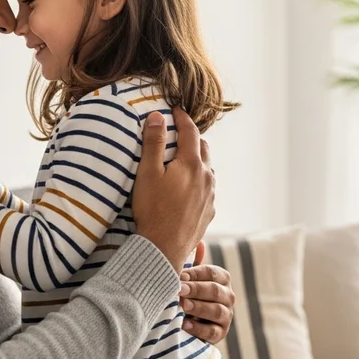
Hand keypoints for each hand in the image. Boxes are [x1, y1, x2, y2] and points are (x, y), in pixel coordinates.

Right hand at [132, 108, 214, 271]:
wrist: (163, 248)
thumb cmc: (153, 210)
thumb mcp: (147, 173)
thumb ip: (153, 143)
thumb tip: (157, 116)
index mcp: (192, 164)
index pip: (190, 132)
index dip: (182, 118)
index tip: (175, 110)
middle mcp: (207, 177)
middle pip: (203, 148)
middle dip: (192, 138)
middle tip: (178, 134)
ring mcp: (210, 196)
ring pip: (207, 169)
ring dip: (197, 161)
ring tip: (182, 161)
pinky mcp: (209, 211)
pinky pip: (207, 189)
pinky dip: (199, 181)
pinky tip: (187, 188)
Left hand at [179, 241, 234, 344]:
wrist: (188, 322)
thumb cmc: (189, 294)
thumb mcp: (190, 279)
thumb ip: (194, 264)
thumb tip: (199, 243)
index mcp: (222, 279)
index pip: (211, 273)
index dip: (195, 274)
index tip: (179, 275)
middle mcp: (228, 296)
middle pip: (214, 290)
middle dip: (196, 289)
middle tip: (179, 289)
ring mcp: (226, 316)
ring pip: (216, 310)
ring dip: (198, 307)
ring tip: (183, 306)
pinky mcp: (221, 333)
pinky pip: (212, 331)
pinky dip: (198, 328)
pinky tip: (185, 324)